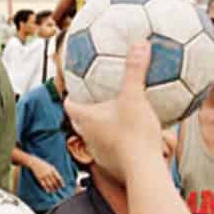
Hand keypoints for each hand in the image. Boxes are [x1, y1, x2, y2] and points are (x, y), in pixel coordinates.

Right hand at [26, 156, 65, 192]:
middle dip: (57, 186)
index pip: (59, 178)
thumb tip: (59, 179)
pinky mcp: (39, 178)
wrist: (35, 163)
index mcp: (53, 170)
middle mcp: (49, 173)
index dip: (61, 182)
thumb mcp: (50, 166)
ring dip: (52, 188)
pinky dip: (46, 188)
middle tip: (58, 189)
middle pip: (54, 182)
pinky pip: (43, 184)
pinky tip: (48, 191)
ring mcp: (44, 175)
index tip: (63, 186)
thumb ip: (55, 172)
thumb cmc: (44, 165)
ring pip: (49, 184)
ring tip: (53, 191)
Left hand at [64, 41, 164, 180]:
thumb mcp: (136, 97)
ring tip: (113, 116)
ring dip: (100, 127)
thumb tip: (140, 43)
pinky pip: (110, 149)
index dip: (70, 94)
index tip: (76, 86)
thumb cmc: (135, 134)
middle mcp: (87, 136)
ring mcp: (98, 153)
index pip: (69, 104)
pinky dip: (116, 141)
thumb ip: (136, 70)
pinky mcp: (111, 165)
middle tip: (96, 99)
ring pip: (93, 136)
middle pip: (79, 120)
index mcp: (86, 118)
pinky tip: (131, 136)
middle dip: (85, 110)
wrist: (144, 170)